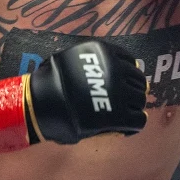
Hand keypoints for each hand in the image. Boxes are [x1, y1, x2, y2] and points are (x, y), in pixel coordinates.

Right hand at [0, 40, 148, 152]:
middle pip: (138, 81)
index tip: (123, 84)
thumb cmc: (51, 82)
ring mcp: (118, 92)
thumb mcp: (75, 61)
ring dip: (134, 107)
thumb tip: (130, 66)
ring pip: (140, 100)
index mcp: (105, 52)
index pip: (130, 62)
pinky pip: (138, 120)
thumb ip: (97, 63)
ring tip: (123, 114)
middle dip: (133, 91)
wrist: (38, 105)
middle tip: (123, 102)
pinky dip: (134, 125)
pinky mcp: (117, 115)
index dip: (128, 75)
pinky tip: (126, 127)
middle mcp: (115, 69)